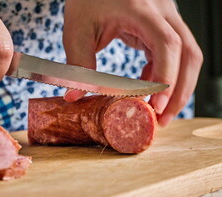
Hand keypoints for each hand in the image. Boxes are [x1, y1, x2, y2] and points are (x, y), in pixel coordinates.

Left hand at [63, 0, 202, 126]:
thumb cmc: (86, 0)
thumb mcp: (77, 30)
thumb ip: (78, 63)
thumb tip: (74, 98)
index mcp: (141, 10)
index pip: (166, 45)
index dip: (166, 78)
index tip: (156, 106)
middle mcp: (161, 13)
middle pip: (188, 54)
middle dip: (179, 91)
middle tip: (162, 119)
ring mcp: (164, 19)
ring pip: (186, 55)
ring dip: (176, 87)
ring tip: (157, 111)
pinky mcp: (160, 27)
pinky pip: (172, 54)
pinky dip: (163, 75)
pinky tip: (147, 87)